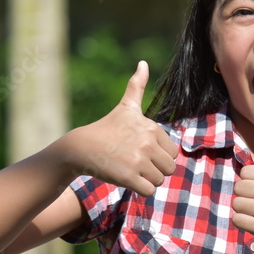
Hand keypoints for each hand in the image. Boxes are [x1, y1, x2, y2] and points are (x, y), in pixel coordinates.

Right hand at [70, 61, 177, 195]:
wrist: (81, 148)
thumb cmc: (107, 128)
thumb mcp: (125, 107)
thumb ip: (137, 86)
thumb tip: (143, 62)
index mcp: (152, 128)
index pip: (172, 152)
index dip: (158, 156)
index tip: (140, 151)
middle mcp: (147, 142)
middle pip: (169, 168)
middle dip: (155, 170)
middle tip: (136, 164)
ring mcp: (138, 160)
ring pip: (159, 180)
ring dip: (147, 180)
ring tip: (131, 171)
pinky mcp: (129, 176)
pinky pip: (149, 191)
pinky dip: (141, 190)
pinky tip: (128, 180)